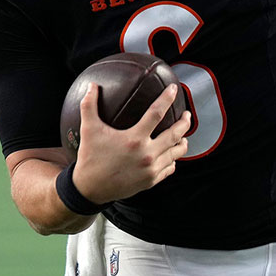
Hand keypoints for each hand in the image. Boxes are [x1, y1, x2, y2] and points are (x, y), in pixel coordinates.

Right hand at [70, 83, 191, 204]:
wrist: (90, 189)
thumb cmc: (90, 158)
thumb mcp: (89, 130)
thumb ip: (89, 105)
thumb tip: (92, 86)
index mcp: (134, 139)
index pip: (156, 113)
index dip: (167, 98)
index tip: (173, 89)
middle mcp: (146, 154)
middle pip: (175, 134)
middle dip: (185, 122)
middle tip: (186, 114)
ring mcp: (151, 169)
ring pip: (177, 153)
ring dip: (183, 141)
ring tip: (183, 134)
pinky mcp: (151, 181)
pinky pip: (170, 168)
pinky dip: (173, 159)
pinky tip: (171, 154)